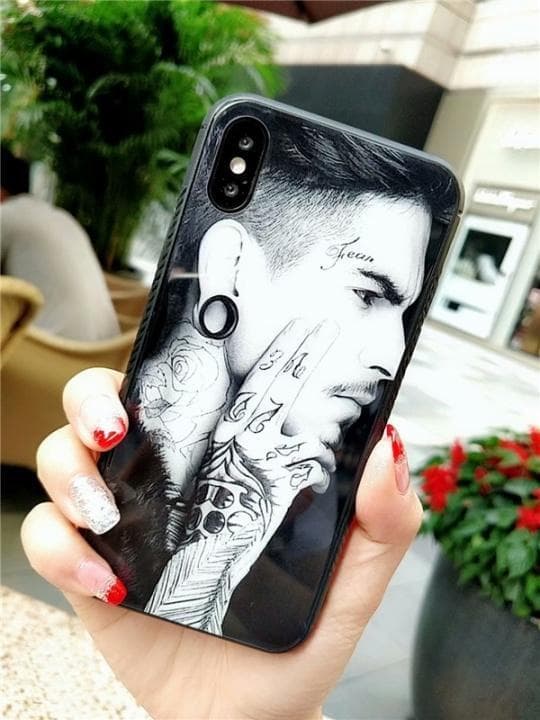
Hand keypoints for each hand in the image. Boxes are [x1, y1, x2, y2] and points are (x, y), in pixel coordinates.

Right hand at [22, 367, 421, 719]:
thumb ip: (386, 519)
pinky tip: (104, 581)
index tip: (175, 353)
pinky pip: (46, 538)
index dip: (168, 360)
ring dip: (70, 471)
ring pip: (60, 459)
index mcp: (221, 465)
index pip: (185, 390)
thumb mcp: (356, 581)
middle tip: (116, 427)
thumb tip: (387, 447)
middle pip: (102, 407)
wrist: (250, 714)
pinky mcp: (89, 569)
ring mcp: (123, 522)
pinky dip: (59, 550)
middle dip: (93, 401)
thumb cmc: (299, 639)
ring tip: (105, 511)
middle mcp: (165, 481)